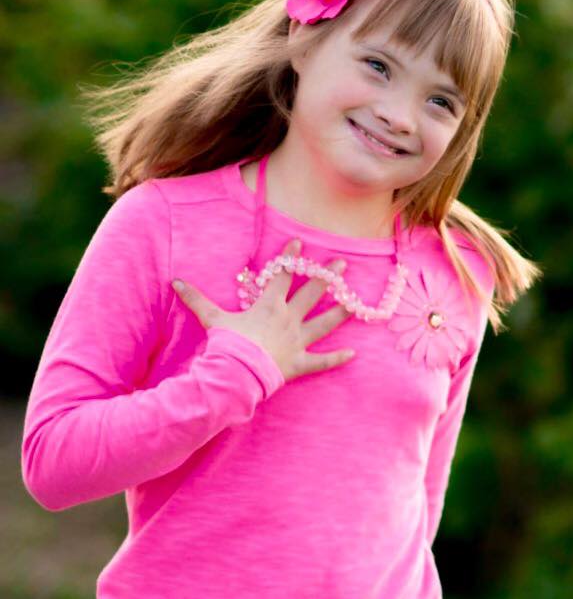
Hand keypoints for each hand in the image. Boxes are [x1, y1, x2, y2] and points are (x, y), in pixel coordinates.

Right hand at [171, 239, 355, 381]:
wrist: (234, 374)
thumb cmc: (226, 344)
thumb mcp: (211, 318)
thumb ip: (196, 298)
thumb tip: (175, 281)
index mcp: (269, 305)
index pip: (283, 275)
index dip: (291, 257)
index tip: (301, 242)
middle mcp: (288, 319)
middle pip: (312, 293)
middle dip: (327, 277)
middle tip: (342, 264)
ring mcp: (296, 341)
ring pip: (323, 323)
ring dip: (340, 311)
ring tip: (355, 301)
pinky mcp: (300, 363)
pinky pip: (322, 361)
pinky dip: (336, 358)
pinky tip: (353, 353)